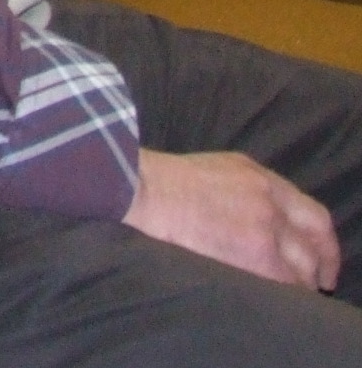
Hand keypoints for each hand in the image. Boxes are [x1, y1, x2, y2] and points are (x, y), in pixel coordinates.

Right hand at [125, 149, 339, 290]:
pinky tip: (270, 296)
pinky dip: (283, 292)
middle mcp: (269, 200)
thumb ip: (249, 188)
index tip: (320, 256)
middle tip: (317, 281)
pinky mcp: (254, 254)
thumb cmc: (163, 181)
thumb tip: (266, 218)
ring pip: (303, 266)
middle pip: (315, 240)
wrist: (142, 189)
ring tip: (285, 290)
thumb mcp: (217, 169)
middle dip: (320, 264)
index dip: (322, 240)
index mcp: (259, 176)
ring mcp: (264, 227)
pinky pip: (284, 283)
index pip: (311, 213)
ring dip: (299, 282)